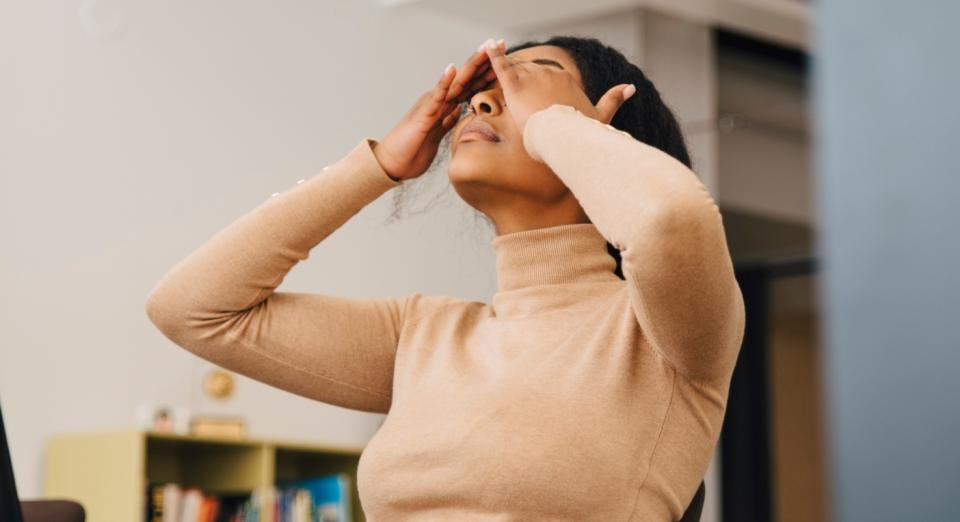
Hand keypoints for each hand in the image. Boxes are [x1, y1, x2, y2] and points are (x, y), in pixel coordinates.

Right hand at [373, 40, 505, 181]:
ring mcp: (431, 105)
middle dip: (483, 61)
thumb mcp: (438, 133)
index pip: (470, 85)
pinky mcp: (423, 114)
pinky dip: (444, 82)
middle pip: (466, 77)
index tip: (505, 59)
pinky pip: (436, 96)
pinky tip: (452, 69)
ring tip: (484, 49)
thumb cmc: (413, 149)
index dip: (486, 72)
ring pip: (455, 82)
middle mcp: (439, 100)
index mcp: (445, 106)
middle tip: (500, 42)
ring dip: (470, 65)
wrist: (394, 162)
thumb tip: (460, 111)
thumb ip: (448, 120)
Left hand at [482, 39, 635, 137]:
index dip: (540, 86)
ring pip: (517, 71)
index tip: (535, 98)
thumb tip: (631, 87)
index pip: (548, 77)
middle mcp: (550, 74)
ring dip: (507, 75)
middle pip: (531, 73)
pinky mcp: (515, 87)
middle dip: (523, 83)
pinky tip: (487, 47)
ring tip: (503, 86)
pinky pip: (502, 67)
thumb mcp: (600, 116)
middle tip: (513, 96)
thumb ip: (613, 100)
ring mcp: (532, 78)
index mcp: (566, 80)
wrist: (564, 138)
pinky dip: (494, 56)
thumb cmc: (581, 132)